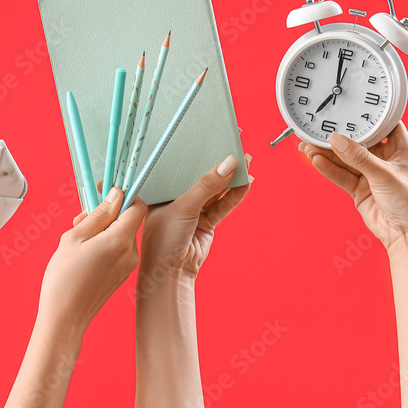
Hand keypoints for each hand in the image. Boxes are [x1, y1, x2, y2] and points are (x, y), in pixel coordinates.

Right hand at [38, 186, 147, 329]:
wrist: (65, 317)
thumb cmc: (65, 278)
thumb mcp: (76, 237)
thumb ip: (99, 213)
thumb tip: (116, 194)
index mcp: (120, 240)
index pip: (136, 206)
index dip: (122, 195)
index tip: (103, 192)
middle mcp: (130, 252)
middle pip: (126, 220)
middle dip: (105, 213)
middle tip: (80, 219)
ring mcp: (127, 265)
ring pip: (120, 234)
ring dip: (102, 229)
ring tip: (77, 239)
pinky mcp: (121, 274)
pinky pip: (117, 249)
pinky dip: (104, 244)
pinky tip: (83, 253)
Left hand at [139, 153, 251, 279]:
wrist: (171, 274)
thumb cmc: (162, 241)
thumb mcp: (184, 207)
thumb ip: (208, 186)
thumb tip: (229, 164)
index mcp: (161, 188)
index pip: (180, 163)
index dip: (195, 149)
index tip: (212, 134)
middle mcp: (175, 196)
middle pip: (199, 174)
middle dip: (217, 161)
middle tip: (234, 143)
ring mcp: (192, 208)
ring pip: (214, 189)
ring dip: (230, 177)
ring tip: (246, 161)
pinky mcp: (206, 220)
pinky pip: (222, 204)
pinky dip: (234, 195)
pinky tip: (246, 183)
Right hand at [298, 121, 407, 251]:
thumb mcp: (385, 175)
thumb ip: (359, 157)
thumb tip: (337, 140)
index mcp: (400, 147)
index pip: (381, 124)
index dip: (365, 116)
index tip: (346, 109)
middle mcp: (384, 158)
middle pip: (357, 142)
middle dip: (337, 137)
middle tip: (316, 129)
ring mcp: (370, 174)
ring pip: (345, 159)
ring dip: (327, 153)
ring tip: (308, 145)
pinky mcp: (359, 188)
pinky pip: (341, 175)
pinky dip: (328, 168)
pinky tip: (316, 161)